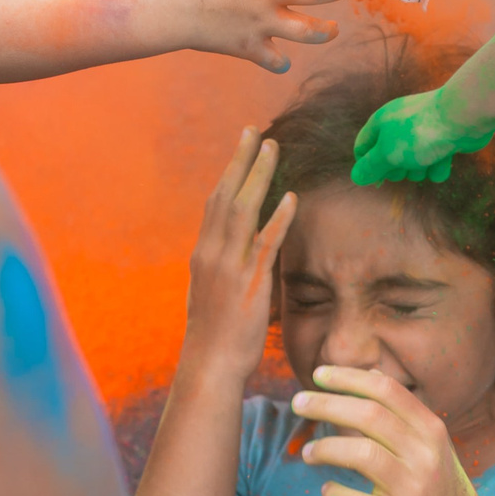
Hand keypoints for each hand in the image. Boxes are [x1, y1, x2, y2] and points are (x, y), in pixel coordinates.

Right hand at [179, 129, 294, 382]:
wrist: (209, 364)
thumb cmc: (215, 335)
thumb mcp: (212, 291)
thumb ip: (225, 265)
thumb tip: (239, 249)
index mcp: (203, 253)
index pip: (215, 202)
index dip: (229, 172)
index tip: (241, 148)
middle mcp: (212, 252)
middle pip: (225, 195)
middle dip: (240, 160)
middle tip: (253, 130)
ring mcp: (229, 266)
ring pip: (243, 210)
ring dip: (259, 176)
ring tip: (273, 149)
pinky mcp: (250, 282)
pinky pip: (266, 243)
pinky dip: (277, 218)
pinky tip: (290, 197)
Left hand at [293, 366, 494, 495]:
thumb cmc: (440, 489)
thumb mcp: (433, 446)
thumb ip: (403, 413)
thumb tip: (371, 373)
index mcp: (432, 430)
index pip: (386, 389)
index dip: (348, 378)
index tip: (318, 374)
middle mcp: (426, 455)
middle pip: (369, 416)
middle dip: (326, 405)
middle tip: (298, 403)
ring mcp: (414, 489)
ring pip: (362, 454)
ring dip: (326, 449)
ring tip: (308, 452)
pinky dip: (336, 493)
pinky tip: (327, 490)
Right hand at [349, 89, 494, 184]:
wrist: (464, 117)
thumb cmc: (420, 133)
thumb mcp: (388, 153)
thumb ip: (370, 167)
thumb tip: (356, 178)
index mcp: (381, 122)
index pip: (362, 147)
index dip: (367, 166)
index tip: (379, 182)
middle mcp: (399, 125)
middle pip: (389, 161)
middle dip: (399, 170)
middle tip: (407, 164)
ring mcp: (423, 133)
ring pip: (414, 165)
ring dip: (421, 169)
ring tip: (430, 158)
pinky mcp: (442, 141)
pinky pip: (435, 164)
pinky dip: (440, 165)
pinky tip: (447, 157)